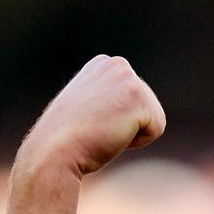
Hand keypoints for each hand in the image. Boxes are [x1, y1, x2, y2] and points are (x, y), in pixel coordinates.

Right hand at [18, 55, 166, 178]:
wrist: (56, 149)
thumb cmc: (67, 137)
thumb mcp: (85, 106)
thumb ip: (106, 99)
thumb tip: (118, 106)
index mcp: (104, 64)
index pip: (135, 100)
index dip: (117, 119)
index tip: (92, 120)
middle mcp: (118, 64)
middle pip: (147, 107)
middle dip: (127, 125)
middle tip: (98, 127)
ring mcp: (128, 77)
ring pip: (154, 118)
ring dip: (133, 134)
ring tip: (104, 130)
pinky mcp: (138, 95)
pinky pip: (157, 129)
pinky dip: (138, 141)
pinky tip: (112, 134)